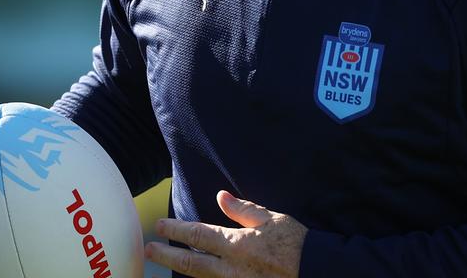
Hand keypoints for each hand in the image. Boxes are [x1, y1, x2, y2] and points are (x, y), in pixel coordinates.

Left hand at [146, 190, 306, 277]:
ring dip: (182, 270)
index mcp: (237, 244)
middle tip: (149, 250)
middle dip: (167, 255)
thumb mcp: (271, 219)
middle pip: (191, 263)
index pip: (197, 236)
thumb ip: (243, 210)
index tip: (159, 226)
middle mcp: (232, 268)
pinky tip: (197, 277)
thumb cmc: (296, 242)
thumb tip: (221, 196)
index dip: (175, 231)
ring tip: (169, 262)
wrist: (317, 271)